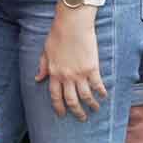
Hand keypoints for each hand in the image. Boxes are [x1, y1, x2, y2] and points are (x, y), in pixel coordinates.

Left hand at [37, 2, 107, 117]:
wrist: (72, 24)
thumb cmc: (57, 35)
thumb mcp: (45, 52)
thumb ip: (43, 67)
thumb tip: (38, 79)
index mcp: (54, 73)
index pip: (55, 96)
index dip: (59, 107)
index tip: (62, 114)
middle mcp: (66, 76)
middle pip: (72, 100)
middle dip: (77, 112)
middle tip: (82, 118)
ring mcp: (80, 73)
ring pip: (86, 96)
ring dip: (91, 105)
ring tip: (95, 109)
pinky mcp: (92, 68)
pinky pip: (97, 85)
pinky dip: (101, 92)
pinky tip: (103, 96)